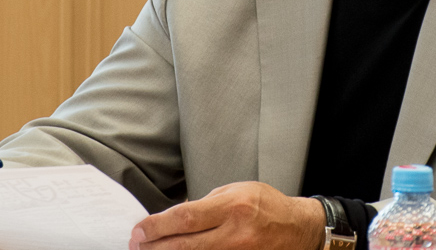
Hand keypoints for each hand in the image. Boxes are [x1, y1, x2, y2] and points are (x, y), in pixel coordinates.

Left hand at [129, 181, 324, 249]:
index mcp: (232, 206)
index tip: (139, 230)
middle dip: (155, 245)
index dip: (157, 226)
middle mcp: (235, 233)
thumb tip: (175, 217)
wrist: (298, 228)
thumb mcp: (235, 191)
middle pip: (184, 244)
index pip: (185, 218)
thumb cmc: (266, 205)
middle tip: (137, 245)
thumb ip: (205, 204)